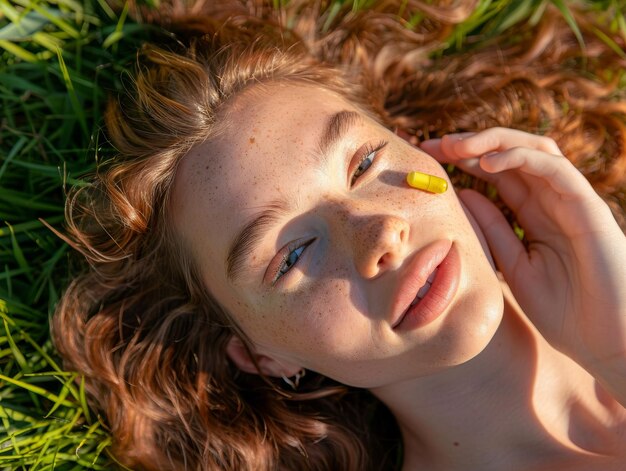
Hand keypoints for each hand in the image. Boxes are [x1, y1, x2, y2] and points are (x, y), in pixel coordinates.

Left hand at [421, 128, 625, 386]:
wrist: (610, 343)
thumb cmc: (566, 311)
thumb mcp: (514, 267)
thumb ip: (493, 230)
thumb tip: (462, 194)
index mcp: (535, 213)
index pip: (497, 173)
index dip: (463, 160)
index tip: (428, 157)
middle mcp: (553, 200)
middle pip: (510, 154)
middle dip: (470, 144)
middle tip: (433, 145)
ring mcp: (571, 200)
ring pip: (533, 150)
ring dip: (492, 142)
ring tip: (455, 147)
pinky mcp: (588, 208)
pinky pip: (554, 169)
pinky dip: (520, 159)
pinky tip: (487, 164)